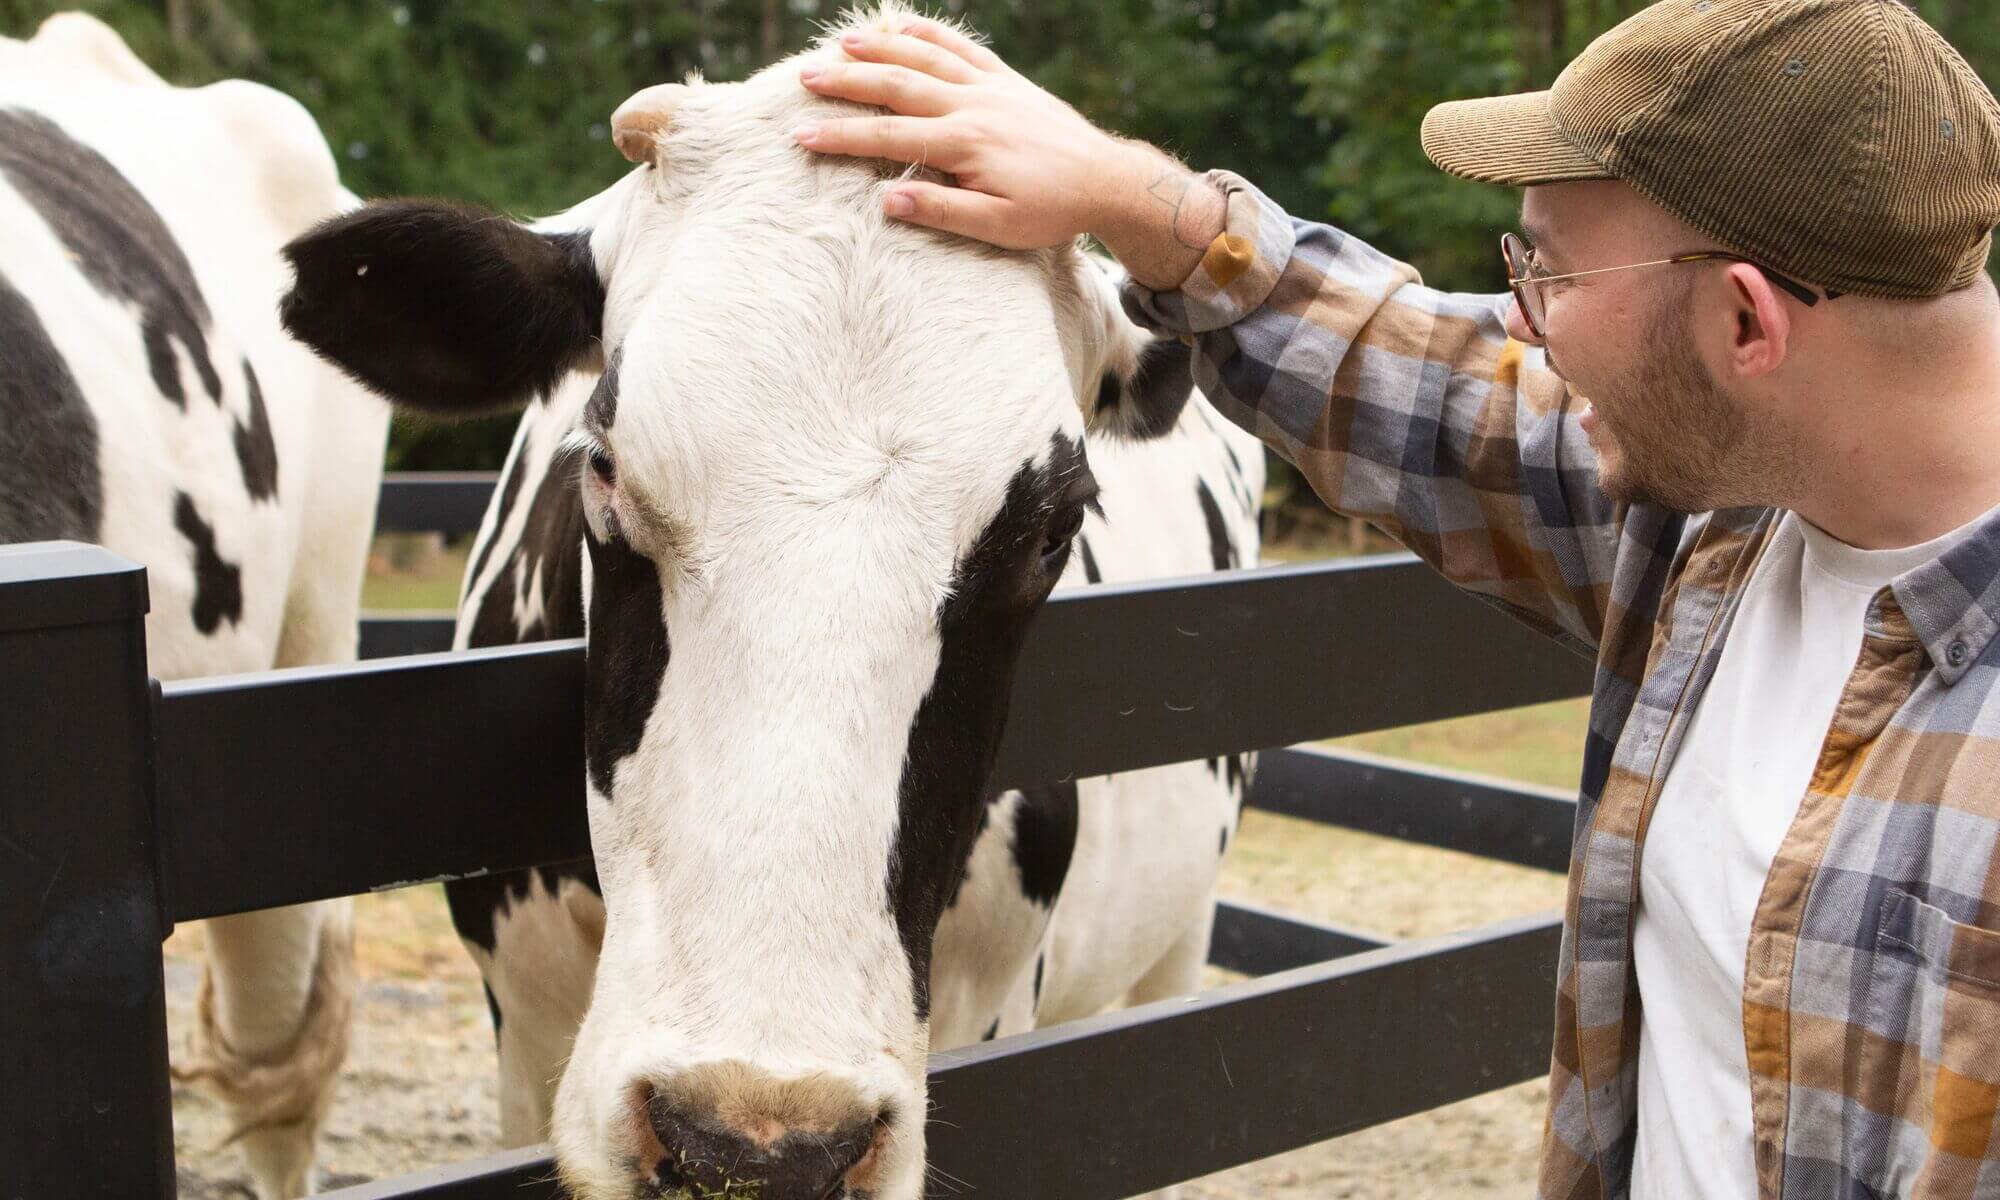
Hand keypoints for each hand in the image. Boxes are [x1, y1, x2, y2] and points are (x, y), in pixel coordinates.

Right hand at [794, 18, 1134, 249]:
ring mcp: (990, 87)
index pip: (888, 138)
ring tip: (841, 42)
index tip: (801, 135)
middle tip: (805, 77)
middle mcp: (972, 105)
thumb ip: (943, 212)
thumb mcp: (998, 226)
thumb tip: (887, 201)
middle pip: (896, 84)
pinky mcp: (1007, 80)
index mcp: (964, 144)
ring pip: (925, 56)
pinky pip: (962, 48)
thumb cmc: (1051, 211)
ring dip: (880, 46)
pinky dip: (929, 33)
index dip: (841, 136)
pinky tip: (902, 25)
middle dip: (846, 81)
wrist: (1106, 180)